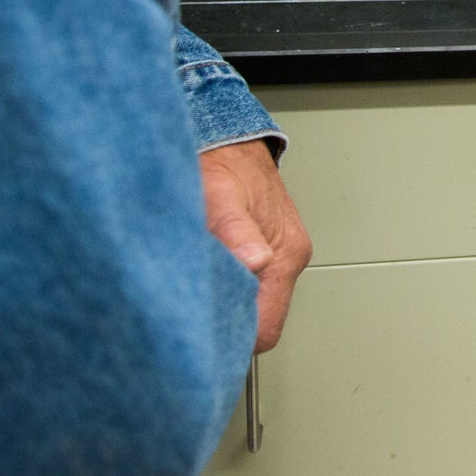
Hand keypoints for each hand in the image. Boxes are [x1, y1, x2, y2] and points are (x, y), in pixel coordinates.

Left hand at [198, 138, 312, 353]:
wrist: (228, 136)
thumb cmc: (221, 163)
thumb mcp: (222, 197)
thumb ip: (237, 231)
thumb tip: (255, 262)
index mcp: (285, 255)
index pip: (267, 328)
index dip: (235, 339)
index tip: (200, 338)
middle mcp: (288, 259)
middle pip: (262, 320)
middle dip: (228, 325)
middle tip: (187, 320)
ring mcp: (279, 255)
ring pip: (255, 304)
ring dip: (227, 305)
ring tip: (192, 298)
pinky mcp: (266, 249)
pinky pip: (251, 285)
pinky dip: (228, 290)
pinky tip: (204, 281)